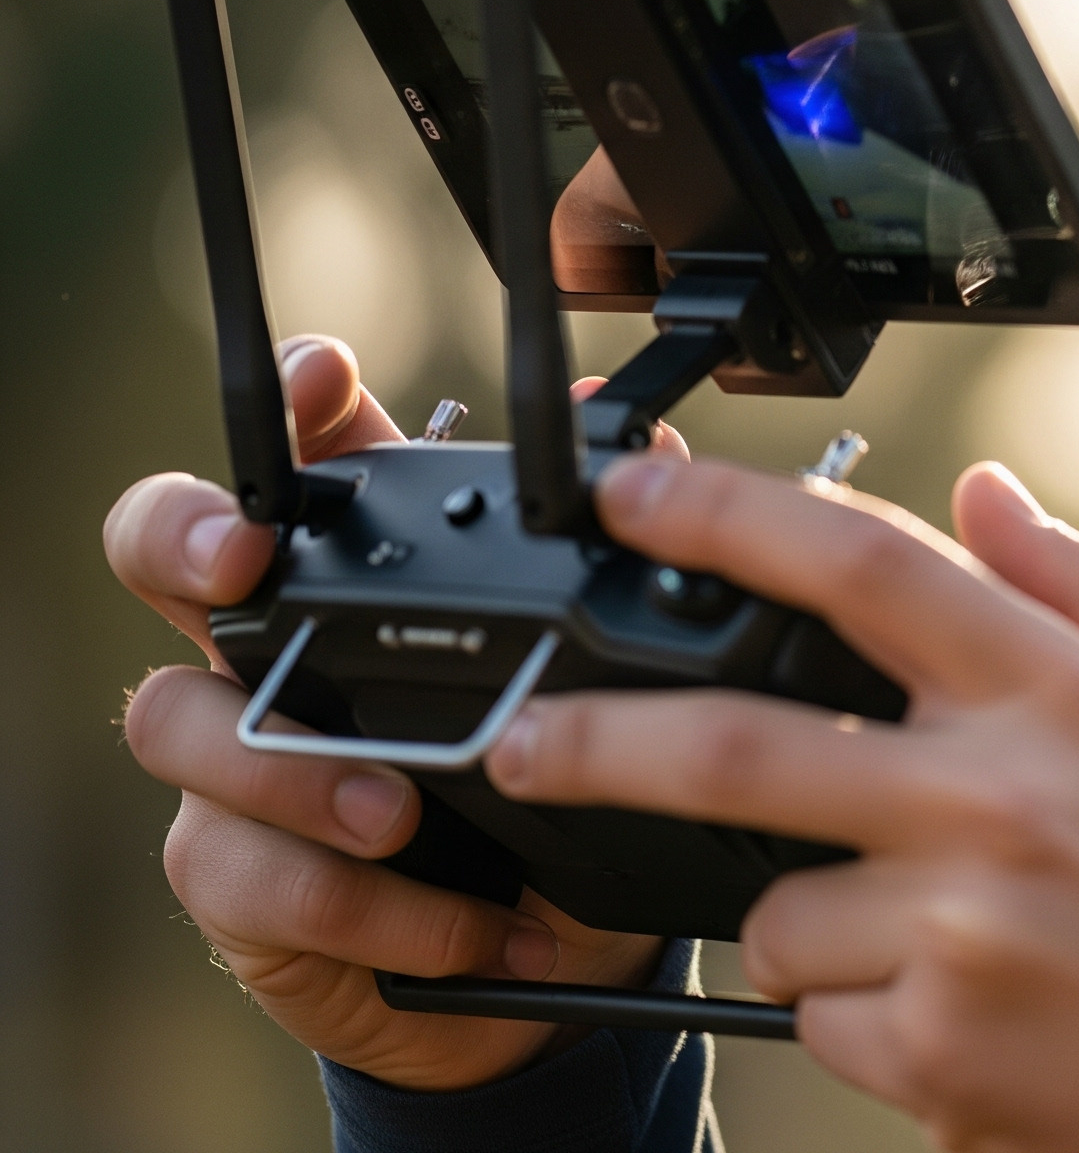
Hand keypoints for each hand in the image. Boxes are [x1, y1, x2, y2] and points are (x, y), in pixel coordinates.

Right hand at [104, 336, 675, 1088]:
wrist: (544, 958)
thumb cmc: (556, 793)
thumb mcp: (606, 692)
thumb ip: (621, 573)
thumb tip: (663, 456)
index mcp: (360, 583)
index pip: (300, 457)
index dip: (296, 404)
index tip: (328, 379)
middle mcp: (270, 650)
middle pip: (158, 548)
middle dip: (180, 535)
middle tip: (242, 565)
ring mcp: (233, 759)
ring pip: (177, 722)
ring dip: (298, 772)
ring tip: (403, 816)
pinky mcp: (234, 876)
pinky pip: (251, 874)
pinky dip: (371, 909)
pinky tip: (464, 927)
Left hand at [484, 456, 1078, 1150]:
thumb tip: (983, 494)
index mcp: (1067, 698)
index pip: (866, 570)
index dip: (729, 519)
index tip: (636, 498)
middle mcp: (1003, 798)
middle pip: (734, 743)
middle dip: (595, 735)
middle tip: (527, 738)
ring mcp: (963, 928)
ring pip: (775, 910)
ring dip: (810, 922)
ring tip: (933, 943)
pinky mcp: (938, 1048)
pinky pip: (818, 1017)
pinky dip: (859, 1017)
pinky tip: (965, 1017)